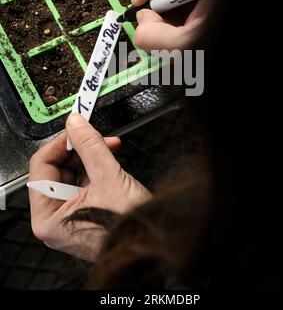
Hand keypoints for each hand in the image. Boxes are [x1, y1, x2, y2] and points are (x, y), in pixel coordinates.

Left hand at [28, 114, 150, 261]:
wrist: (154, 245)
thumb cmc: (129, 229)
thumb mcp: (108, 177)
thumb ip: (89, 145)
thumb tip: (76, 123)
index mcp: (48, 217)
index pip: (42, 166)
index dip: (61, 143)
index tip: (76, 128)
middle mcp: (55, 220)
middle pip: (57, 168)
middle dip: (80, 149)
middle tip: (95, 134)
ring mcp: (71, 218)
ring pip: (73, 174)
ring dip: (91, 156)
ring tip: (109, 146)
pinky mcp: (86, 214)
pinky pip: (84, 184)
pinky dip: (97, 168)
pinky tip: (110, 157)